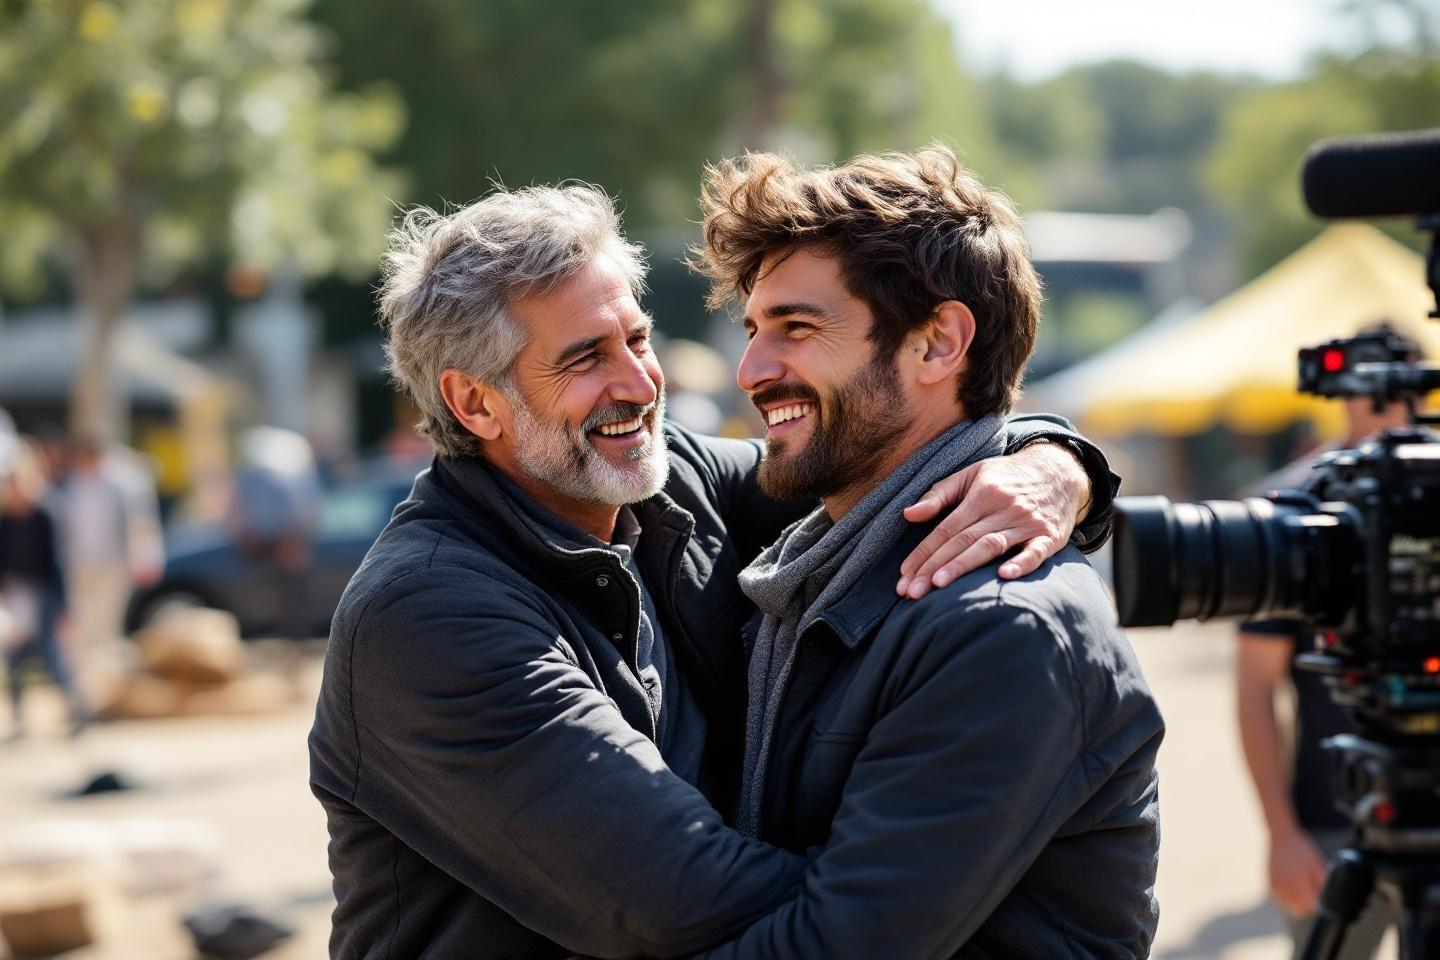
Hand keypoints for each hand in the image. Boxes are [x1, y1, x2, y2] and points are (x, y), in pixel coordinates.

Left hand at [896, 443, 1087, 598]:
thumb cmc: (1007, 477)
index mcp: (982, 494)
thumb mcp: (972, 474)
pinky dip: (1022, 563)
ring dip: (964, 566)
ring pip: (991, 546)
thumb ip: (939, 494)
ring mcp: (1027, 522)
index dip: (923, 552)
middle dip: (935, 567)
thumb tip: (908, 515)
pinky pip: (1036, 551)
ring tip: (939, 585)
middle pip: (963, 540)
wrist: (1060, 470)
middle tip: (912, 591)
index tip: (904, 575)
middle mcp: (1003, 508)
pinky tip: (1004, 575)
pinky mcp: (1050, 536)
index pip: (946, 528)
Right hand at [1268, 827, 1327, 917]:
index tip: (1316, 894)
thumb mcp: (1317, 864)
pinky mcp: (1269, 882)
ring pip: (1287, 905)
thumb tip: (1322, 897)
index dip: (1315, 902)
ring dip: (1294, 901)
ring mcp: (1275, 885)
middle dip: (1305, 904)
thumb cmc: (1301, 849)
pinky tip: (1289, 883)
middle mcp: (1285, 887)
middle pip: (1297, 911)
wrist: (1281, 836)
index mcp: (1299, 883)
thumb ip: (1321, 883)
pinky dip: (1285, 894)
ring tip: (1299, 886)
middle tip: (1309, 891)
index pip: (1308, 907)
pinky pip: (1279, 897)